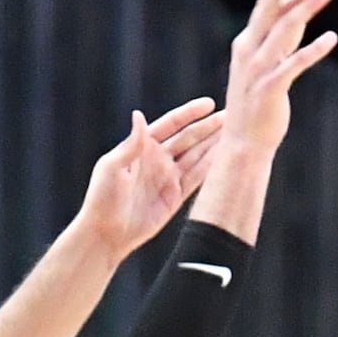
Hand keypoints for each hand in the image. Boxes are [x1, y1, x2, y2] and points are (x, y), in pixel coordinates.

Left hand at [78, 97, 219, 257]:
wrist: (107, 232)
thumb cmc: (103, 197)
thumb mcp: (112, 166)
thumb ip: (131, 143)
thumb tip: (139, 115)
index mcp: (142, 146)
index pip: (171, 124)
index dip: (190, 114)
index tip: (209, 104)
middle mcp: (158, 159)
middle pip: (189, 138)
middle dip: (209, 127)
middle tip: (230, 116)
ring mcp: (168, 177)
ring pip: (197, 156)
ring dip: (214, 144)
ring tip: (234, 134)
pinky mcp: (175, 196)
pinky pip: (197, 178)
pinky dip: (211, 168)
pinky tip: (225, 157)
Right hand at [218, 0, 336, 163]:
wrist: (244, 144)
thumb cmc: (258, 107)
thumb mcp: (266, 69)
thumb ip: (280, 44)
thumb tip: (297, 19)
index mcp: (246, 45)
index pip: (265, 7)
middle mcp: (249, 52)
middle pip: (268, 8)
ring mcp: (258, 69)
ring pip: (282, 29)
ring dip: (304, 9)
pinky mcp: (271, 88)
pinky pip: (295, 63)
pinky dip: (314, 48)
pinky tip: (332, 38)